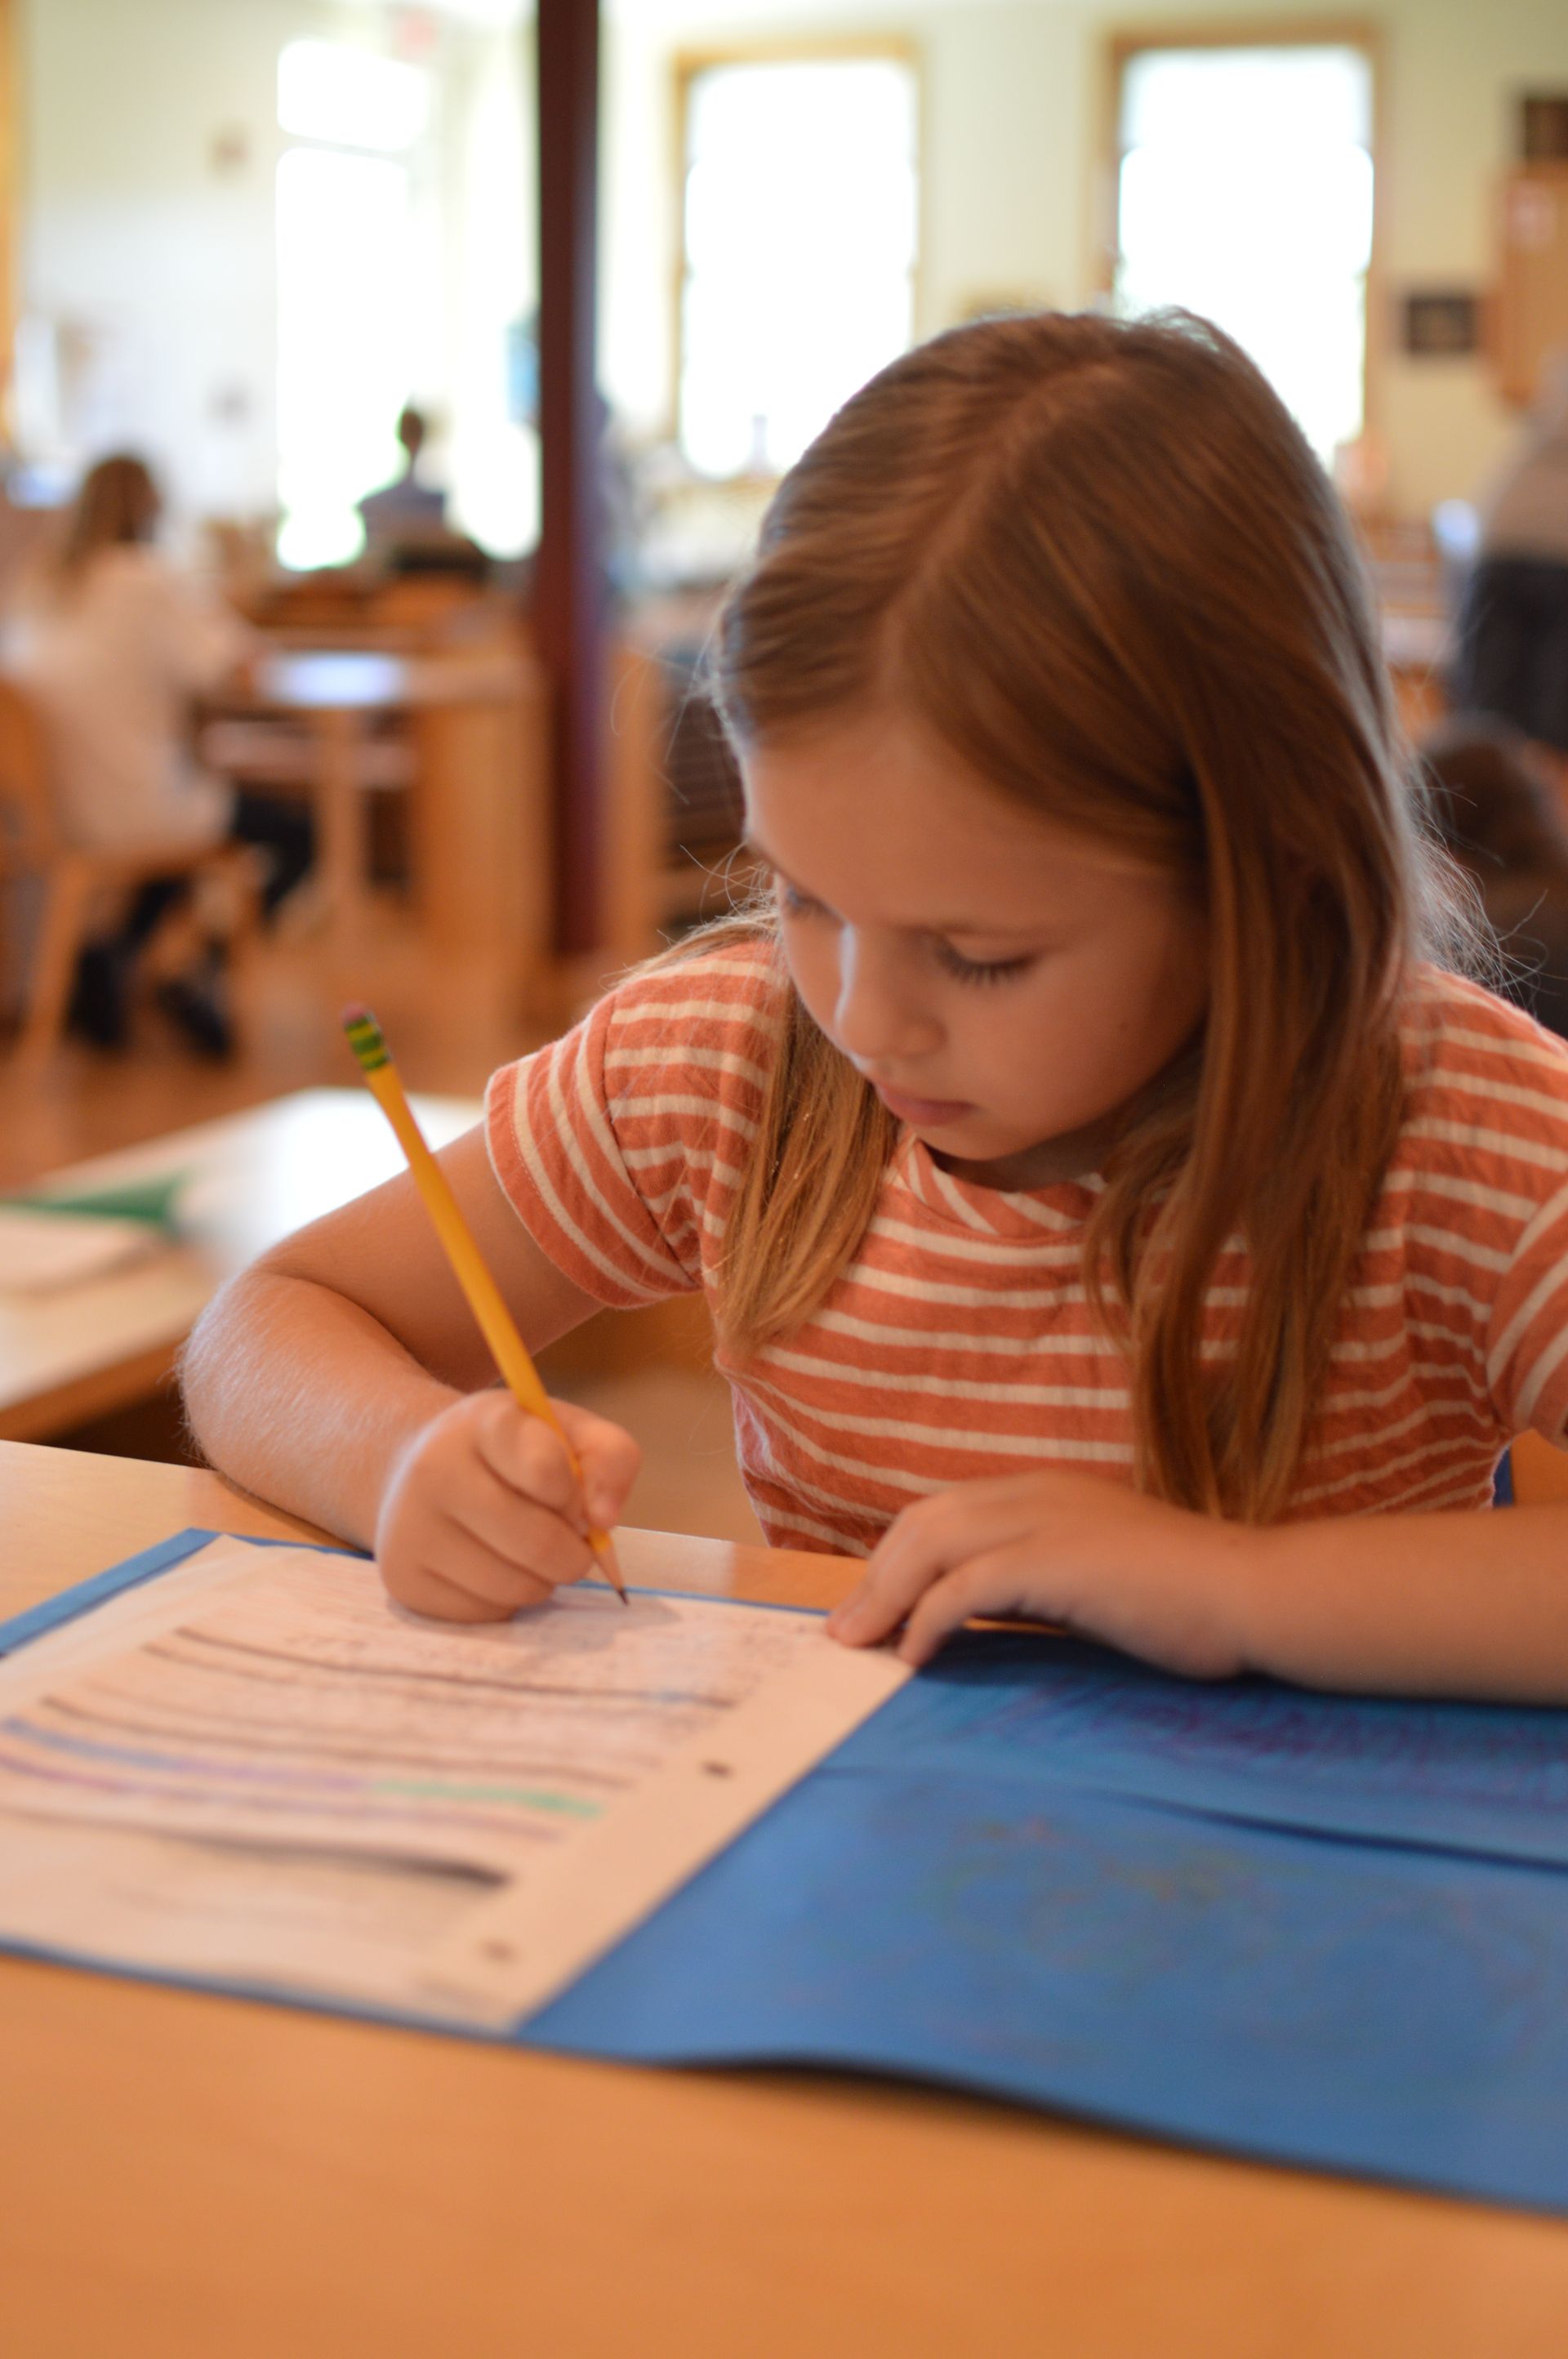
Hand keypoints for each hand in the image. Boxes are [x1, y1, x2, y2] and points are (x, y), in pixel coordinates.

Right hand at [375, 1390, 639, 1623]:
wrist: (419, 1469)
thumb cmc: (511, 1453)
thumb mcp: (566, 1431)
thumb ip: (610, 1457)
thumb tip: (604, 1521)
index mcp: (483, 1423)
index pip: (547, 1469)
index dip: (576, 1494)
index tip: (571, 1494)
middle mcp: (433, 1470)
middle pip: (538, 1543)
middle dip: (574, 1552)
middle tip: (569, 1539)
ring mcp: (410, 1528)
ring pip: (517, 1586)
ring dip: (544, 1578)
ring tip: (529, 1551)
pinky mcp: (403, 1580)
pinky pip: (488, 1613)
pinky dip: (508, 1599)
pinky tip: (493, 1566)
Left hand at [826, 1468, 1260, 1676]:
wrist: (1255, 1593)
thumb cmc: (1187, 1599)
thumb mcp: (1095, 1580)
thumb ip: (1038, 1584)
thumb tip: (974, 1617)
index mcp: (1044, 1491)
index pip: (943, 1514)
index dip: (896, 1559)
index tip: (871, 1609)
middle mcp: (1035, 1493)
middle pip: (922, 1523)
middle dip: (874, 1578)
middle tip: (845, 1635)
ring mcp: (1046, 1520)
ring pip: (931, 1545)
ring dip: (885, 1598)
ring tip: (860, 1647)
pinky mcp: (1055, 1560)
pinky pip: (965, 1586)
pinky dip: (929, 1619)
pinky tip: (915, 1657)